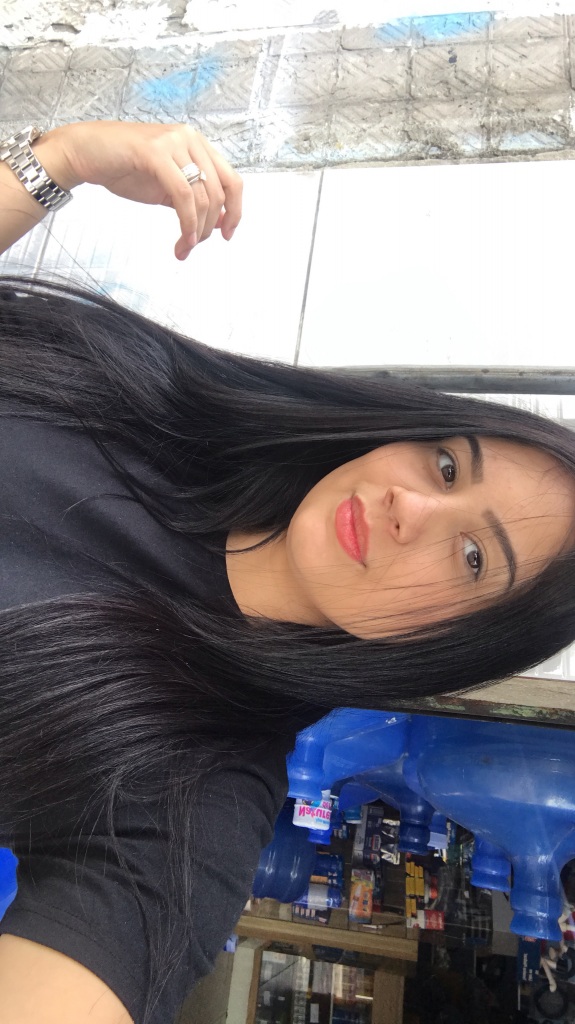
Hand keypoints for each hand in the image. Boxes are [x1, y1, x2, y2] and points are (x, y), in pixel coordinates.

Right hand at [38, 121, 242, 260]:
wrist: (84, 153)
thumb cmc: (122, 167)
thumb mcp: (166, 188)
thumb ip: (193, 200)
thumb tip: (221, 221)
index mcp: (196, 144)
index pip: (231, 180)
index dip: (235, 211)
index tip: (227, 234)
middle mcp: (189, 138)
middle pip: (220, 191)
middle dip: (210, 226)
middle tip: (194, 245)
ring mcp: (173, 142)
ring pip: (203, 195)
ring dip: (197, 230)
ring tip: (184, 246)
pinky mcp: (155, 152)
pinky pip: (183, 194)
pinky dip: (187, 221)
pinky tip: (182, 237)